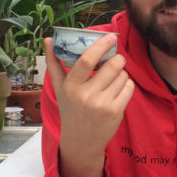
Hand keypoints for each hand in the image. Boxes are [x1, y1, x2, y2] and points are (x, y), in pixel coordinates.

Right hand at [44, 33, 134, 176]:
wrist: (80, 140)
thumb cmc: (70, 108)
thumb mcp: (60, 87)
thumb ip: (53, 63)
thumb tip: (47, 39)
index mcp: (71, 86)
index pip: (87, 60)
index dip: (101, 45)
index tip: (111, 36)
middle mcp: (86, 96)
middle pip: (112, 66)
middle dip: (118, 58)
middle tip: (116, 59)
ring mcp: (102, 105)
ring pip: (123, 75)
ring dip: (121, 73)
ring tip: (113, 79)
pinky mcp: (116, 112)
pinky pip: (129, 87)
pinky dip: (126, 84)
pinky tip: (118, 90)